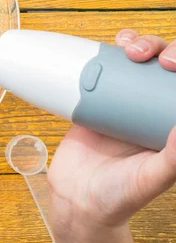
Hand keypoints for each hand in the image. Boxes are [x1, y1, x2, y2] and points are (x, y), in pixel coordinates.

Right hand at [48, 30, 175, 242]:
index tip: (171, 63)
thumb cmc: (119, 197)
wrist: (76, 199)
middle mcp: (149, 110)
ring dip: (136, 43)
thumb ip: (172, 158)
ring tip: (127, 46)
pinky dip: (106, 53)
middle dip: (160, 48)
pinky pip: (101, 70)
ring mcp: (121, 102)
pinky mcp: (94, 100)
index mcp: (169, 124)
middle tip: (145, 55)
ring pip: (134, 62)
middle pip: (161, 66)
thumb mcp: (151, 179)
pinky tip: (108, 46)